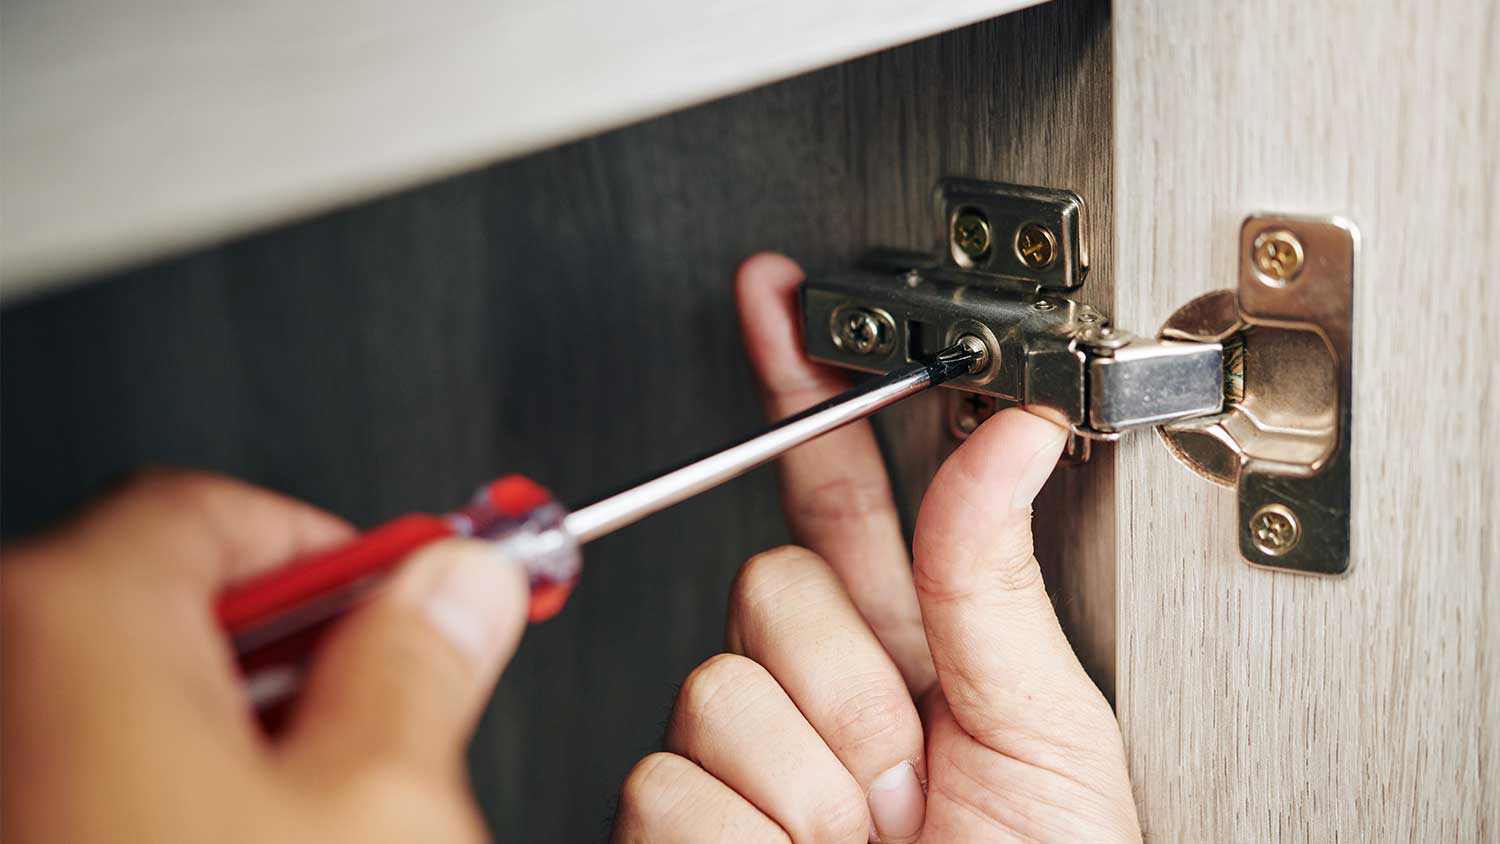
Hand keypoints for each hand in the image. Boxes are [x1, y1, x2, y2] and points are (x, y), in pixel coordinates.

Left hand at [1, 471, 528, 843]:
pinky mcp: (18, 810)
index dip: (344, 546)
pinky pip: (92, 755)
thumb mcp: (378, 808)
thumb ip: (426, 663)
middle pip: (178, 596)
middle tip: (388, 705)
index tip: (414, 587)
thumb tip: (460, 589)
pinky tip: (243, 829)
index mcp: (83, 617)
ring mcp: (4, 752)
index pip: (218, 506)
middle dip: (307, 644)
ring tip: (323, 805)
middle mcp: (6, 669)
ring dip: (247, 722)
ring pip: (136, 689)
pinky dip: (176, 776)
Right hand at [613, 254, 1139, 842]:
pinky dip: (751, 843)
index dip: (809, 390)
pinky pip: (675, 786)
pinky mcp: (683, 828)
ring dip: (813, 783)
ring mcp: (751, 767)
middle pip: (772, 584)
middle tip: (911, 773)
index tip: (782, 301)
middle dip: (849, 680)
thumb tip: (1009, 432)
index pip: (843, 494)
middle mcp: (826, 698)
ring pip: (720, 689)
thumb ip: (997, 583)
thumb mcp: (1048, 740)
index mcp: (923, 655)